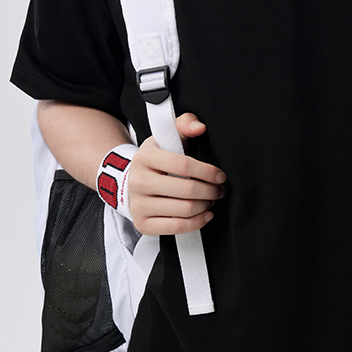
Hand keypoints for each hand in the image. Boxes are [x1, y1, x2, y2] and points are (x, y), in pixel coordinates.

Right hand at [127, 113, 226, 235]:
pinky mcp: (143, 224)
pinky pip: (176, 228)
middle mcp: (138, 182)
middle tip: (218, 190)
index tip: (220, 176)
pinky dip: (197, 222)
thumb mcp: (167, 137)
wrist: (132, 182)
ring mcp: (139, 205)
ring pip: (184, 210)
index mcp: (145, 157)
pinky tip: (204, 214)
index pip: (183, 165)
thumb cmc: (157, 160)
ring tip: (210, 200)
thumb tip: (199, 127)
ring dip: (205, 206)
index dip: (207, 172)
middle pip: (187, 190)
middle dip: (211, 191)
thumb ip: (185, 124)